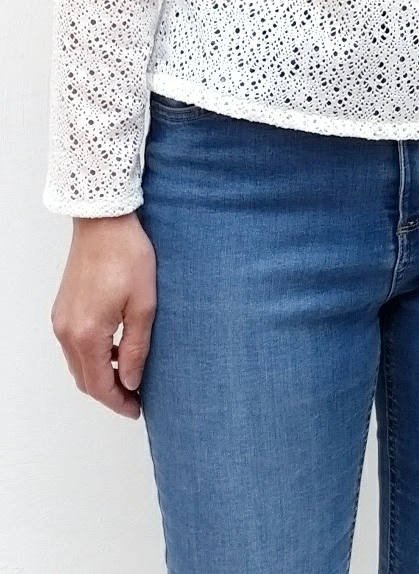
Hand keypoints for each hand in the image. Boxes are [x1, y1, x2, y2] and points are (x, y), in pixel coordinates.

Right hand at [50, 213, 156, 418]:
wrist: (103, 221)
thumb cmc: (127, 255)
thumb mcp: (144, 304)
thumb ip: (136, 348)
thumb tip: (131, 381)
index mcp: (87, 334)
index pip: (99, 385)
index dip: (119, 402)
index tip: (136, 409)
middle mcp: (66, 331)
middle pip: (84, 379)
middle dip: (109, 393)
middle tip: (135, 397)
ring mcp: (61, 320)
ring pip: (77, 364)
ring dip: (100, 375)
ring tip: (129, 375)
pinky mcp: (62, 309)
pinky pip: (74, 345)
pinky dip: (92, 356)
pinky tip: (116, 349)